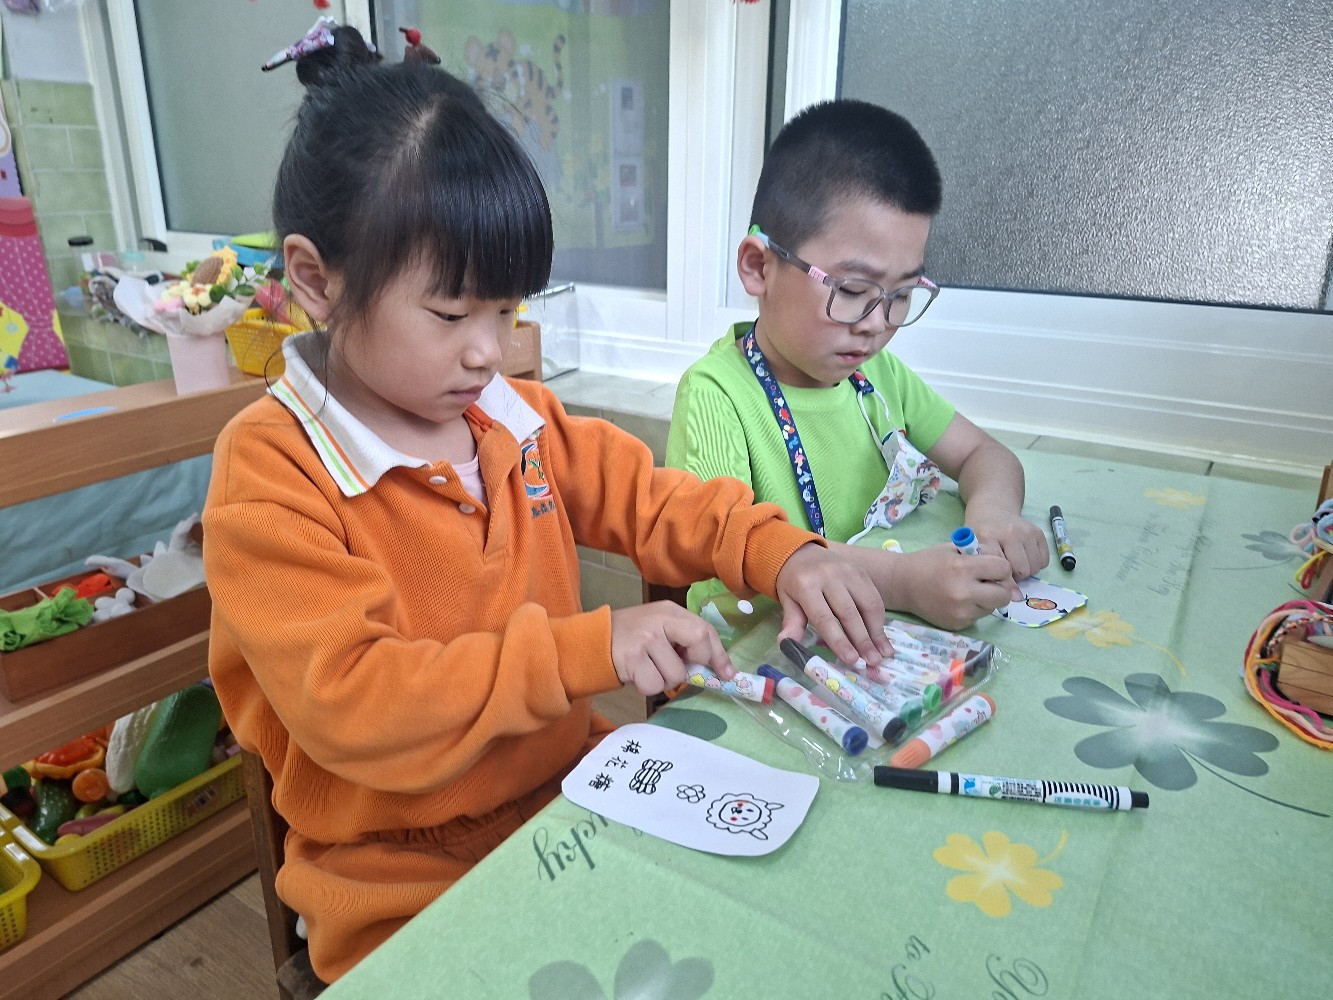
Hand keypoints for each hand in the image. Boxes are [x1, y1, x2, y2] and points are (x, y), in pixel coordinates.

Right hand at [609, 602, 732, 695]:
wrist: (592, 642)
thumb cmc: (633, 638)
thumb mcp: (660, 629)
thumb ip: (687, 641)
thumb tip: (722, 671)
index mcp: (670, 611)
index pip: (705, 629)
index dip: (719, 654)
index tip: (726, 674)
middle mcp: (659, 621)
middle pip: (698, 642)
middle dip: (694, 665)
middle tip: (680, 669)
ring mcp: (645, 639)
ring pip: (675, 674)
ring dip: (666, 680)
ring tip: (650, 669)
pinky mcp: (631, 659)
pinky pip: (654, 686)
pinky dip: (649, 687)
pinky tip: (638, 675)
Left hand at [773, 543, 893, 665]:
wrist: (802, 552)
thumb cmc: (793, 581)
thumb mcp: (787, 600)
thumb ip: (791, 622)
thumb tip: (787, 644)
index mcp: (806, 585)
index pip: (824, 617)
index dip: (839, 640)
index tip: (851, 659)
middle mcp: (829, 576)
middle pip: (849, 612)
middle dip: (862, 640)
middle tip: (872, 662)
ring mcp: (848, 571)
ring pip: (868, 604)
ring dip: (876, 631)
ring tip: (882, 653)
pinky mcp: (861, 572)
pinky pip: (875, 597)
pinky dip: (880, 618)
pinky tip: (881, 637)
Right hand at [888, 543, 1021, 630]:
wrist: (902, 583)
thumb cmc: (929, 562)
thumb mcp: (955, 549)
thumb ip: (981, 557)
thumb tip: (1009, 577)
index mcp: (963, 567)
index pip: (1003, 569)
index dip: (999, 568)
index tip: (990, 568)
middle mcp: (963, 592)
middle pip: (1003, 595)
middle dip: (999, 588)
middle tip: (986, 583)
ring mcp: (960, 612)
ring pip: (992, 608)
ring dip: (986, 600)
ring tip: (967, 591)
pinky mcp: (957, 624)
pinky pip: (978, 617)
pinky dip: (973, 609)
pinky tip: (957, 602)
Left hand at [970, 513, 1049, 581]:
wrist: (992, 510)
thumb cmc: (980, 534)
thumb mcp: (974, 549)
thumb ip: (984, 571)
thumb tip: (1011, 596)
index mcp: (987, 536)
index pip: (999, 567)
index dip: (1001, 582)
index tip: (999, 589)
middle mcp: (1009, 532)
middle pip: (1020, 571)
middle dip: (1014, 577)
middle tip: (1005, 572)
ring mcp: (1026, 531)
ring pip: (1034, 568)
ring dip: (1025, 572)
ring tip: (1014, 564)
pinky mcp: (1039, 532)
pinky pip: (1044, 561)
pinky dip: (1035, 564)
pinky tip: (1024, 557)